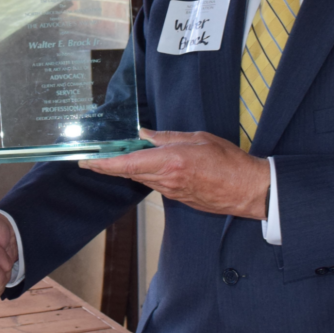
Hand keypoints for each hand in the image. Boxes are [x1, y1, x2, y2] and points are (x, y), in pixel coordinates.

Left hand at [79, 128, 270, 218]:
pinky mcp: (178, 198)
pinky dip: (143, 173)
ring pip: (140, 178)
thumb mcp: (197, 139)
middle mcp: (166, 179)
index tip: (86, 161)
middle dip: (107, 165)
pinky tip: (142, 164)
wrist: (248, 190)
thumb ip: (166, 137)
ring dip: (126, 168)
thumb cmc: (229, 161)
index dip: (103, 163)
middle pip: (129, 172)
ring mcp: (171, 191)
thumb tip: (142, 134)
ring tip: (112, 157)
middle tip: (90, 158)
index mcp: (170, 162)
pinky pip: (154, 183)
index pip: (127, 163)